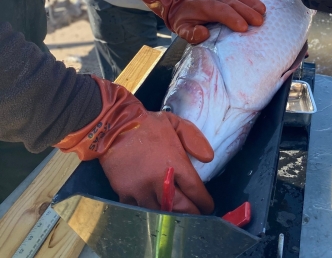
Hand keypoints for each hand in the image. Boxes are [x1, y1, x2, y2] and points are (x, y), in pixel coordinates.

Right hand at [54, 78, 213, 213]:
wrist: (114, 126)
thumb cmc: (147, 124)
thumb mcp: (175, 122)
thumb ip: (193, 138)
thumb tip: (209, 158)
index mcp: (174, 162)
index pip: (195, 190)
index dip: (204, 201)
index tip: (207, 206)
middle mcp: (160, 180)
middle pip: (181, 207)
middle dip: (191, 214)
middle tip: (197, 216)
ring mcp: (141, 190)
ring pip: (160, 213)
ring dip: (170, 216)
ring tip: (177, 218)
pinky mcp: (125, 194)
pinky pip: (140, 210)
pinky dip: (148, 213)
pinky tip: (154, 213)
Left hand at [133, 0, 265, 43]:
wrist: (182, 6)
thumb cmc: (184, 20)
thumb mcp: (181, 29)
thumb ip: (191, 33)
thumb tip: (204, 33)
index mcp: (203, 6)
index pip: (219, 10)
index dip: (231, 17)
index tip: (243, 28)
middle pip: (232, 3)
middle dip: (246, 11)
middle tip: (259, 22)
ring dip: (251, 5)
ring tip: (263, 13)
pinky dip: (251, 0)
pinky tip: (261, 5)